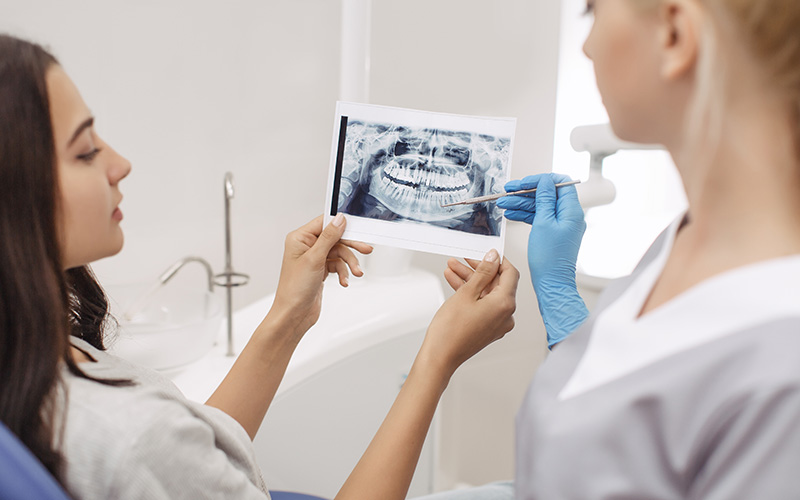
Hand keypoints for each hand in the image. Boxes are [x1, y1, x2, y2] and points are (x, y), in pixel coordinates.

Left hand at [270, 214, 372, 338]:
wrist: (294, 314)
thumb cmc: (294, 289)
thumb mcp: (314, 259)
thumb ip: (328, 237)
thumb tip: (339, 219)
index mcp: (300, 238)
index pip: (324, 223)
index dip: (341, 226)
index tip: (356, 229)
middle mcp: (306, 246)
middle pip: (335, 238)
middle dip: (350, 247)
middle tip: (365, 249)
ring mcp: (314, 259)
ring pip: (339, 253)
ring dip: (349, 263)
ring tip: (356, 272)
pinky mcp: (321, 270)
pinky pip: (338, 265)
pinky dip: (343, 272)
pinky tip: (344, 281)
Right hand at [422, 250, 519, 376]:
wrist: (440, 356)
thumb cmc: (451, 331)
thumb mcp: (466, 293)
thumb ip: (483, 272)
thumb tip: (493, 258)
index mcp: (505, 304)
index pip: (510, 273)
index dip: (497, 260)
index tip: (485, 253)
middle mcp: (506, 315)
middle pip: (496, 284)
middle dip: (478, 270)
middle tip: (462, 260)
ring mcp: (497, 323)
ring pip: (487, 294)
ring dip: (471, 281)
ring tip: (452, 269)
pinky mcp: (488, 328)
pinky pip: (483, 305)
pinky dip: (471, 295)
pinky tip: (455, 283)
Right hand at [497, 174, 587, 346]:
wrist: (551, 283)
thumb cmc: (550, 258)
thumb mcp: (543, 223)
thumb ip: (544, 199)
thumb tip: (545, 182)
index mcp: (571, 211)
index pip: (559, 184)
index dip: (540, 180)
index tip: (523, 183)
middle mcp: (568, 216)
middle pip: (547, 194)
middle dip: (526, 192)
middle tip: (508, 192)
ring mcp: (560, 225)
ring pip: (540, 206)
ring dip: (521, 204)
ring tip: (503, 204)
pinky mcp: (552, 233)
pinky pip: (538, 218)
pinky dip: (525, 215)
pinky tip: (511, 214)